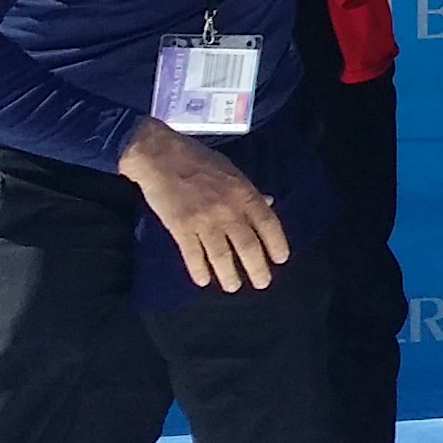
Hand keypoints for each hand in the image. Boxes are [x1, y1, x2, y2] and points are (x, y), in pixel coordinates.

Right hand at [118, 119, 290, 290]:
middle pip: (248, 246)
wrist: (161, 156)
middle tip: (262, 283)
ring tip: (233, 287)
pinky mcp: (181, 228)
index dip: (276, 243)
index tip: (280, 259)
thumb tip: (269, 202)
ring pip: (221, 256)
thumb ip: (250, 191)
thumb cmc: (199, 161)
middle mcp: (228, 210)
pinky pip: (193, 255)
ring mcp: (204, 221)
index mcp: (244, 193)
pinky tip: (203, 280)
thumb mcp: (232, 171)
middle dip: (257, 268)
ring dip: (229, 275)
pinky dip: (198, 270)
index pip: (268, 223)